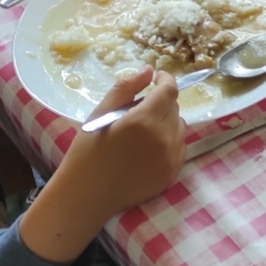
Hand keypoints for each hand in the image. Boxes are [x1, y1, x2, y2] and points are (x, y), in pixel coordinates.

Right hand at [19, 67, 185, 264]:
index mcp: (143, 121)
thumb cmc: (87, 152)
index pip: (169, 91)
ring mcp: (170, 158)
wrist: (85, 195)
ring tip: (143, 130)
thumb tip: (149, 70)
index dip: (165, 80)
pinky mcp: (171, 174)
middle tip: (140, 109)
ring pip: (180, 127)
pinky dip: (169, 142)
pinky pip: (180, 148)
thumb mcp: (100, 113)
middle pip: (175, 108)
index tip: (157, 78)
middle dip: (161, 102)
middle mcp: (163, 138)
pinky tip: (148, 148)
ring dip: (167, 122)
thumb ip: (126, 88)